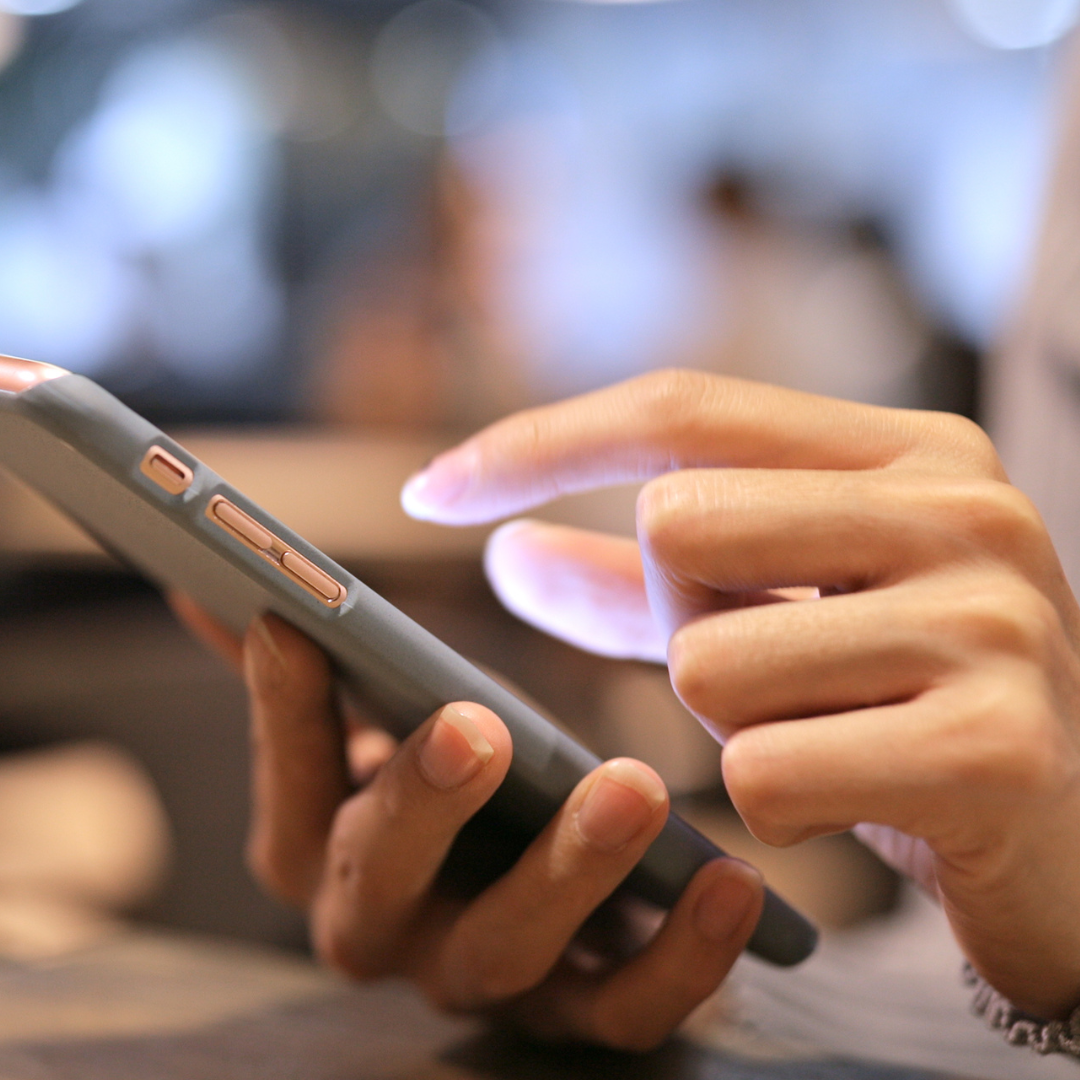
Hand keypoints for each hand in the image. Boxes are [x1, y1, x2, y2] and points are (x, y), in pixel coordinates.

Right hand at [171, 598, 763, 1049]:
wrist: (538, 898)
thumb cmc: (448, 790)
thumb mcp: (374, 727)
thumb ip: (314, 671)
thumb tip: (210, 587)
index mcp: (327, 848)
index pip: (287, 783)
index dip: (282, 712)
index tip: (294, 622)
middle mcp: (389, 928)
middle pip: (378, 881)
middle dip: (419, 803)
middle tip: (472, 723)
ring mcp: (486, 976)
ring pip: (507, 951)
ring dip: (569, 874)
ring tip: (633, 788)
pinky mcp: (582, 1012)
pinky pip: (626, 1009)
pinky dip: (679, 958)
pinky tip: (731, 881)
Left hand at [401, 368, 1079, 1020]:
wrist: (1071, 837)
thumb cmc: (895, 708)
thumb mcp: (768, 620)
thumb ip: (633, 587)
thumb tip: (500, 550)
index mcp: (910, 452)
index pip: (680, 410)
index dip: (540, 442)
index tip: (429, 489)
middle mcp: (963, 509)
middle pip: (679, 527)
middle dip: (678, 620)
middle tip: (764, 669)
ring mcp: (991, 623)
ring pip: (708, 665)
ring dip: (730, 724)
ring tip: (827, 736)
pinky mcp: (995, 751)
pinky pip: (763, 778)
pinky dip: (772, 808)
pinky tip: (855, 803)